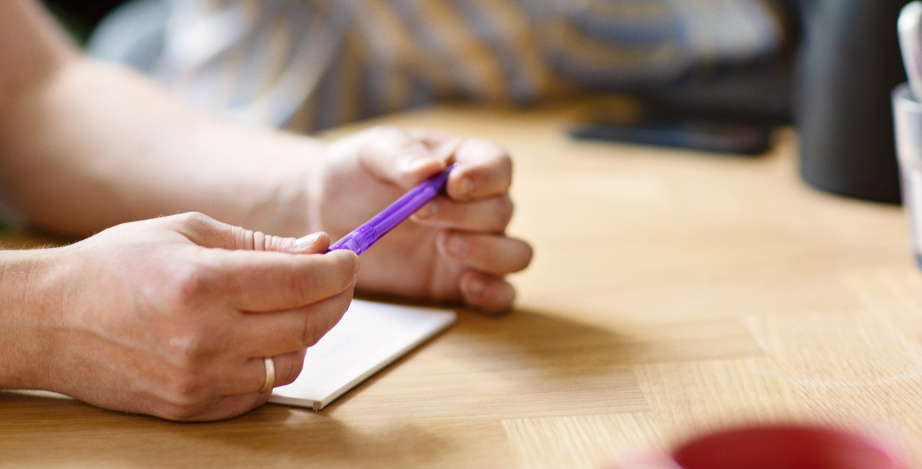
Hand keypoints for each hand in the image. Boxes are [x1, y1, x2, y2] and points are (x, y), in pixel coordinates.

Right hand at [24, 212, 356, 420]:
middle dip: (336, 299)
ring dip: (307, 333)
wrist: (50, 321)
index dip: (339, 270)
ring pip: (292, 363)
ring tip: (294, 307)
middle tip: (338, 280)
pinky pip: (260, 391)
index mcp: (203, 283)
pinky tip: (263, 338)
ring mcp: (199, 379)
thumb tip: (319, 250)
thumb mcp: (186, 232)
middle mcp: (205, 337)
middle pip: (307, 325)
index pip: (301, 281)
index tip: (350, 259)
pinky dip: (274, 363)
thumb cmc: (115, 266)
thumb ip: (259, 244)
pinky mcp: (192, 407)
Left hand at [312, 126, 532, 312]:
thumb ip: (400, 155)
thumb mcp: (371, 152)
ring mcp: (474, 247)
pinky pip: (500, 294)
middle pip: (502, 211)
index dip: (486, 176)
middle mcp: (478, 206)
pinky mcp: (459, 283)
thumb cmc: (356, 173)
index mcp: (464, 162)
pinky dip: (494, 294)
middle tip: (421, 215)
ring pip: (515, 254)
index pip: (497, 165)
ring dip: (489, 253)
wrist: (328, 214)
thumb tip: (428, 169)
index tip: (454, 185)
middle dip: (467, 215)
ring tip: (446, 245)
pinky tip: (467, 287)